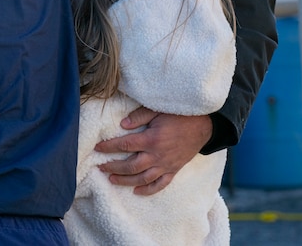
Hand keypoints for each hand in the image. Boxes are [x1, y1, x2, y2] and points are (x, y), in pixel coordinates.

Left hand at [94, 108, 211, 194]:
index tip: (97, 148)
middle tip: (100, 167)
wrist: (203, 127)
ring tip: (112, 179)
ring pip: (143, 178)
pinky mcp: (174, 170)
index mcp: (151, 139)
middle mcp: (157, 155)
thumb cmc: (179, 116)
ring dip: (126, 181)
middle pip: (131, 166)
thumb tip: (122, 125)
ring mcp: (166, 165)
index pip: (125, 145)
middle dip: (113, 167)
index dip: (109, 147)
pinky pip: (160, 184)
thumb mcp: (157, 110)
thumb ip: (139, 117)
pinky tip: (137, 191)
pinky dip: (148, 190)